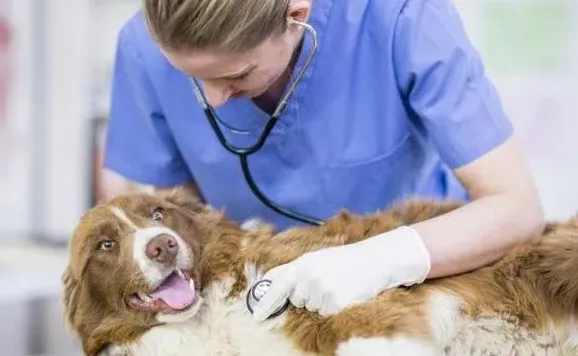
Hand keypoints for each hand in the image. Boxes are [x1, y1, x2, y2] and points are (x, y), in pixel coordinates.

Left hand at [251, 226, 430, 320]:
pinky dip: (335, 307)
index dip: (266, 303)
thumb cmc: (347, 260)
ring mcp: (321, 290)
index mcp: (302, 263)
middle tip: (329, 280)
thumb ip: (296, 271)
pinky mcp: (334, 303)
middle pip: (297, 300)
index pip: (276, 285)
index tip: (257, 316)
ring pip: (313, 308)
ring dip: (323, 301)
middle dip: (309, 295)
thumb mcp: (317, 258)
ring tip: (339, 284)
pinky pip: (326, 314)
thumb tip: (272, 286)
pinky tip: (346, 293)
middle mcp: (308, 276)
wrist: (376, 260)